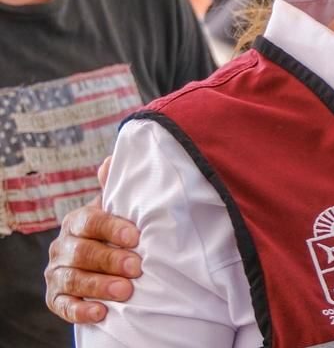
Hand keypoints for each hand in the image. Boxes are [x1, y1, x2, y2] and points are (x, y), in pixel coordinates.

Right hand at [44, 157, 141, 322]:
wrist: (100, 265)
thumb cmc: (114, 234)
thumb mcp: (115, 211)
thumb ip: (115, 190)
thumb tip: (111, 160)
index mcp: (77, 222)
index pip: (90, 221)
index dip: (111, 228)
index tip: (135, 237)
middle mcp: (62, 247)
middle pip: (82, 252)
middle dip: (110, 259)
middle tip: (137, 267)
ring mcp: (56, 273)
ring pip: (73, 279)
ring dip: (99, 285)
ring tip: (125, 291)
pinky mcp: (56, 298)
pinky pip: (63, 306)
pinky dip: (81, 310)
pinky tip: (101, 313)